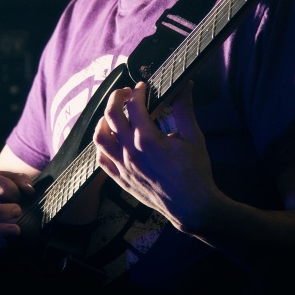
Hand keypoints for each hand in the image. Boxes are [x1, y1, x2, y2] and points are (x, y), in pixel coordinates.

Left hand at [93, 80, 217, 233]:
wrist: (192, 207)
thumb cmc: (195, 172)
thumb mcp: (193, 137)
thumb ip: (185, 109)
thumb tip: (185, 86)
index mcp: (148, 140)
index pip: (133, 105)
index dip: (137, 90)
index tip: (142, 86)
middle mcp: (130, 152)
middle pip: (111, 115)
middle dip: (116, 97)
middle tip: (125, 92)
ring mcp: (123, 167)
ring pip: (99, 137)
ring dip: (104, 120)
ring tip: (113, 113)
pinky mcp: (121, 180)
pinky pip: (101, 159)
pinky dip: (102, 145)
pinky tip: (111, 138)